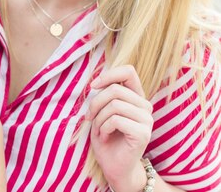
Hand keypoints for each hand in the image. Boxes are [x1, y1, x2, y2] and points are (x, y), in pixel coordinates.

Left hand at [87, 65, 152, 190]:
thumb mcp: (101, 111)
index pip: (128, 72)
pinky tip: (104, 137)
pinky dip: (103, 128)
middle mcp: (145, 106)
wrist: (113, 165)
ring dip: (98, 118)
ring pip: (114, 105)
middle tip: (90, 118)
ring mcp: (147, 120)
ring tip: (98, 129)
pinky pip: (116, 120)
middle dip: (95, 103)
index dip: (108, 75)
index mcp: (135, 97)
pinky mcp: (144, 133)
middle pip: (115, 90)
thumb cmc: (105, 137)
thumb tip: (96, 81)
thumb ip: (104, 94)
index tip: (93, 86)